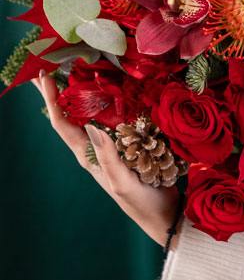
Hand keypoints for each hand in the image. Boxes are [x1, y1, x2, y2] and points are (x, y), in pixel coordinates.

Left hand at [32, 71, 180, 247]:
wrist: (163, 214)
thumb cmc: (141, 201)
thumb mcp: (121, 182)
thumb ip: (107, 157)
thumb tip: (90, 127)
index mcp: (87, 155)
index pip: (62, 123)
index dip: (51, 99)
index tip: (44, 75)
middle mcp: (94, 147)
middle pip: (68, 115)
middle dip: (55, 92)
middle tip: (44, 65)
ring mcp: (110, 144)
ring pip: (88, 113)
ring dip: (78, 92)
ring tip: (70, 70)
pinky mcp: (127, 142)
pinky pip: (111, 116)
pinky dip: (106, 99)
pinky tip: (110, 86)